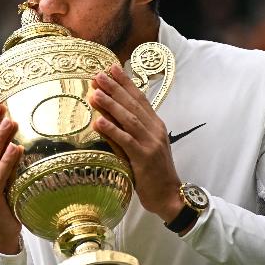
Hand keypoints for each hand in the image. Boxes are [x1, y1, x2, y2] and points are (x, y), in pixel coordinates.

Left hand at [89, 63, 184, 222]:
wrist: (169, 195)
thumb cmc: (153, 173)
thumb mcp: (143, 147)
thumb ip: (129, 132)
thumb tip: (107, 117)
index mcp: (156, 125)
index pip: (140, 99)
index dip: (126, 83)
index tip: (112, 68)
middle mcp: (155, 130)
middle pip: (133, 105)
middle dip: (115, 88)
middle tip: (98, 75)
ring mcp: (150, 144)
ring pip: (129, 119)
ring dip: (111, 105)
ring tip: (95, 93)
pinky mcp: (144, 158)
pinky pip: (126, 141)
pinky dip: (112, 130)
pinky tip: (99, 122)